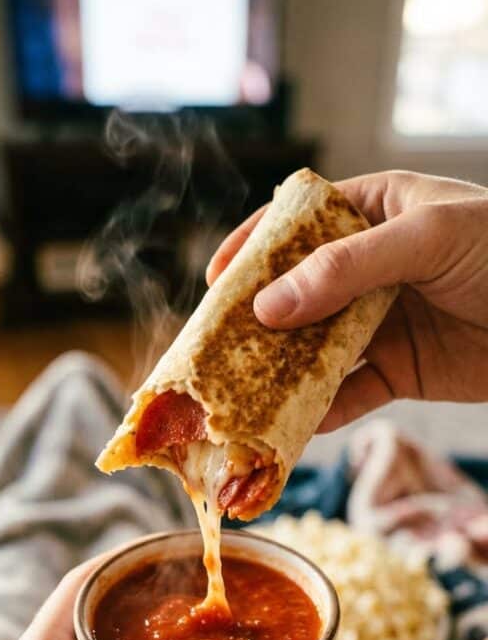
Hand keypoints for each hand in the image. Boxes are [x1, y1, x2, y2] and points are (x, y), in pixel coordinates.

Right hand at [207, 171, 487, 429]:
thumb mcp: (426, 238)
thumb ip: (346, 268)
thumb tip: (268, 307)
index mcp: (374, 213)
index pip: (298, 226)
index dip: (253, 250)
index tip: (216, 281)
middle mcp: (369, 268)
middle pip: (296, 294)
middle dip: (254, 321)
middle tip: (212, 349)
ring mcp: (380, 322)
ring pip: (314, 349)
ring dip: (278, 372)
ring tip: (239, 395)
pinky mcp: (398, 372)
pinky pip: (348, 393)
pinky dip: (319, 412)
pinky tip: (291, 426)